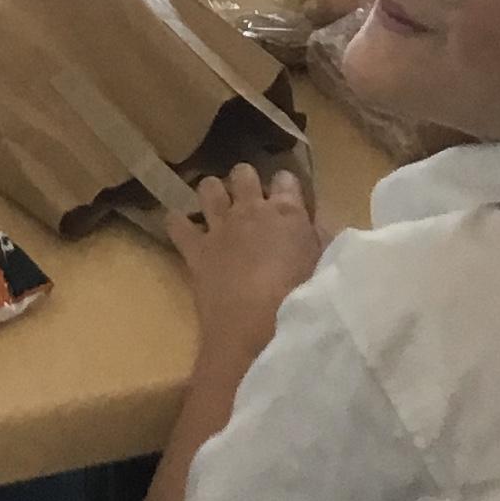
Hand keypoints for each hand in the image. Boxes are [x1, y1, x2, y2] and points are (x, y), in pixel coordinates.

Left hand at [174, 167, 322, 351]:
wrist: (257, 327)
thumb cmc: (300, 300)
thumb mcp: (323, 267)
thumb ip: (319, 241)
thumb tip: (315, 225)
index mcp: (287, 212)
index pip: (286, 178)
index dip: (285, 186)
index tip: (286, 198)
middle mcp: (251, 209)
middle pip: (243, 173)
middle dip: (245, 181)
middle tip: (249, 200)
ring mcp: (220, 226)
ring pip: (208, 187)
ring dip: (212, 194)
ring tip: (216, 208)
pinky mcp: (196, 248)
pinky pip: (176, 223)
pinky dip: (178, 223)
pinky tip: (182, 228)